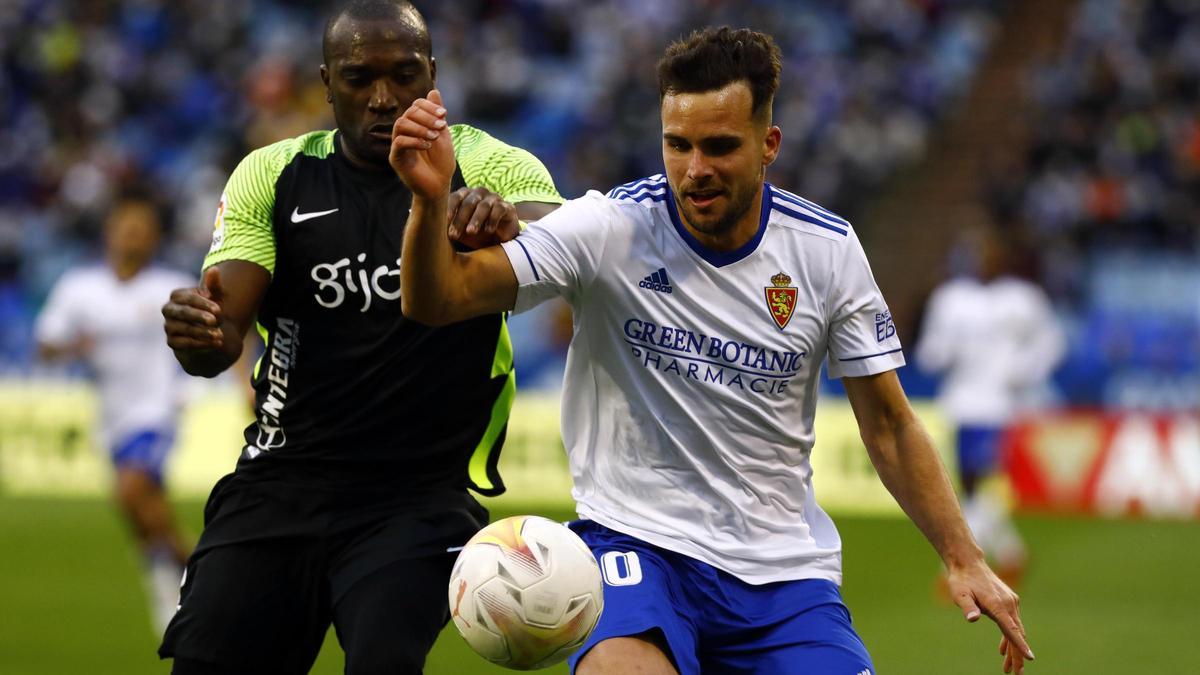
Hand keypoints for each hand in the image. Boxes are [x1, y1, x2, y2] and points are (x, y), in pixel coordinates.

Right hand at [162, 266, 225, 351]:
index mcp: (177, 296)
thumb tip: (214, 269)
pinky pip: (184, 344)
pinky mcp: (172, 342)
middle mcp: (169, 310)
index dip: (204, 304)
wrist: (208, 332)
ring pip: (184, 329)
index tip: (219, 310)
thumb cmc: (211, 310)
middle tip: (216, 321)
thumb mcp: (216, 297)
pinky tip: (215, 343)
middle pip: (182, 313)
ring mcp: (169, 326)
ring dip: (203, 332)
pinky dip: (200, 344)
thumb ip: (214, 285)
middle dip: (199, 317)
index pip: (188, 298)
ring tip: (220, 335)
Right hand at [389, 89, 455, 199]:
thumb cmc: (441, 162)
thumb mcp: (443, 135)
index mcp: (416, 125)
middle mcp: (404, 133)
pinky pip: (399, 143)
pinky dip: (414, 141)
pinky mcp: (396, 158)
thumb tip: (434, 91)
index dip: (429, 106)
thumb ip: (437, 115)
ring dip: (420, 127)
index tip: (444, 115)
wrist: (439, 185)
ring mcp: (398, 145)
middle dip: (426, 117)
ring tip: (434, 136)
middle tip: (441, 126)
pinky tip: (428, 145)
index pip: (416, 105)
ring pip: (400, 124)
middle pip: (408, 113)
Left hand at [447, 187, 519, 248]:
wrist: (499, 240)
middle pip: (468, 202)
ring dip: (476, 219)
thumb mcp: (459, 231)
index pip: (455, 198)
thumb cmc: (475, 233)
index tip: (442, 223)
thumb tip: (430, 229)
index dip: (448, 209)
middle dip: (460, 219)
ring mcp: (494, 198)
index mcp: (465, 195)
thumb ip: (447, 226)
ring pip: (483, 206)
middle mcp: (479, 193)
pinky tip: (489, 231)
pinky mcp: (507, 206)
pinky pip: (499, 209)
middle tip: (454, 235)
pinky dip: (493, 220)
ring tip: (471, 233)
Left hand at [948, 559, 1033, 673]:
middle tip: (1017, 674)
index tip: (1030, 657)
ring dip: (1014, 649)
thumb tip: (972, 618)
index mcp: (998, 604)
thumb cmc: (961, 580)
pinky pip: (1012, 623)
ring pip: (1016, 629)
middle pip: (1016, 633)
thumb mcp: (959, 594)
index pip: (1011, 628)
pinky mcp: (1009, 601)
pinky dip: (1010, 636)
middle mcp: (1009, 603)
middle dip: (1018, 655)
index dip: (1020, 644)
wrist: (968, 563)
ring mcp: (1011, 602)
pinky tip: (1003, 649)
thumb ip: (967, 607)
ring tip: (1010, 669)